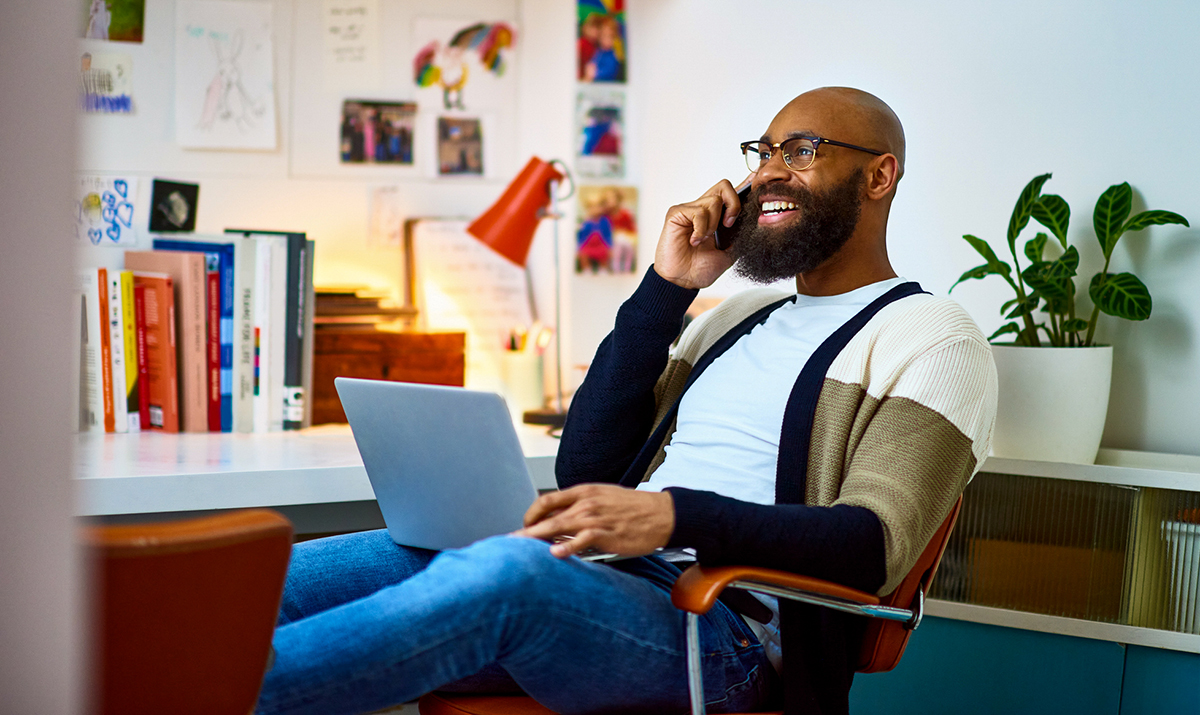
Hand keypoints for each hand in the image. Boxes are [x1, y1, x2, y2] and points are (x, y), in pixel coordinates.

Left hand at [513, 484, 674, 558]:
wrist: (663, 513)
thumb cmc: (634, 509)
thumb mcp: (604, 499)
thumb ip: (581, 508)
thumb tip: (559, 523)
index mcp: (584, 491)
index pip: (547, 500)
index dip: (531, 514)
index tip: (523, 526)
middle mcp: (586, 502)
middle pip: (547, 514)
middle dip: (525, 529)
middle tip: (509, 541)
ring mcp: (596, 518)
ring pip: (559, 526)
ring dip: (537, 537)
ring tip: (520, 548)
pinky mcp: (607, 533)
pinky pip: (582, 539)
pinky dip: (567, 547)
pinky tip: (555, 554)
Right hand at [653, 175, 751, 289]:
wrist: (682, 281)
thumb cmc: (700, 269)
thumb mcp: (729, 253)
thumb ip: (739, 237)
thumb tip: (756, 222)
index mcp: (716, 217)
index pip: (731, 194)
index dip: (744, 187)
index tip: (756, 186)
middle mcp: (703, 209)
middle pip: (724, 186)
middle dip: (733, 204)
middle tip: (729, 224)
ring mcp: (689, 210)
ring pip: (713, 201)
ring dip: (713, 224)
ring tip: (704, 240)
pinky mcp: (677, 213)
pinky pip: (698, 212)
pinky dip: (701, 229)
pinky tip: (694, 241)